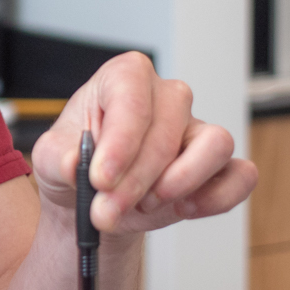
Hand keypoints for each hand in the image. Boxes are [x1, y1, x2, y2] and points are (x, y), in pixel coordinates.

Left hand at [30, 53, 257, 236]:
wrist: (93, 200)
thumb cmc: (75, 165)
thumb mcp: (49, 160)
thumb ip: (58, 159)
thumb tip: (76, 164)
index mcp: (124, 78)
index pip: (132, 94)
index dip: (120, 139)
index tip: (100, 178)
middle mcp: (166, 97)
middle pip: (168, 129)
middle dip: (136, 179)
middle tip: (106, 211)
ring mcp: (196, 130)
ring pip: (216, 143)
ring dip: (181, 182)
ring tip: (145, 205)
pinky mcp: (217, 166)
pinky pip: (240, 175)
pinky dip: (217, 197)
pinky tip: (183, 210)